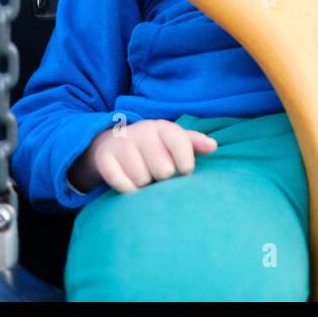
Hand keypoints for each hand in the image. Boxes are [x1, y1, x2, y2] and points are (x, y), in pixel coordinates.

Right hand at [69, 119, 216, 193]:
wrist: (114, 142)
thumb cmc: (155, 146)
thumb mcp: (174, 140)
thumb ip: (194, 143)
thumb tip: (213, 146)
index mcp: (162, 127)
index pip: (180, 144)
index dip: (186, 165)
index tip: (184, 173)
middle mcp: (141, 131)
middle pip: (163, 170)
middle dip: (163, 178)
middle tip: (158, 174)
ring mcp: (121, 144)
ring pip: (142, 180)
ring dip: (145, 185)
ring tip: (144, 176)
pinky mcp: (104, 159)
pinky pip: (122, 184)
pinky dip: (128, 189)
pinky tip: (130, 182)